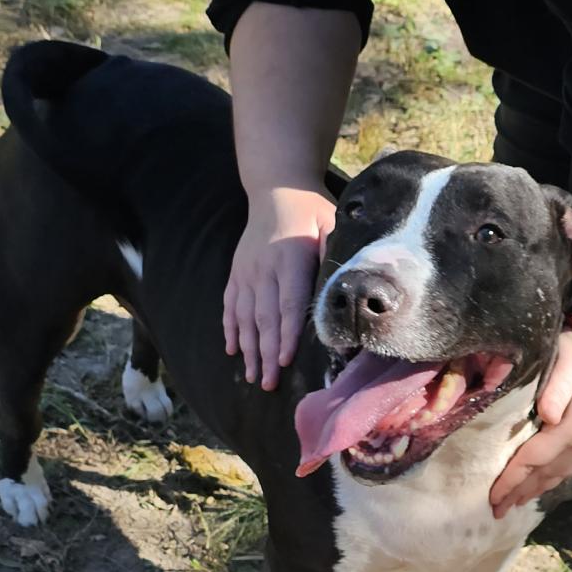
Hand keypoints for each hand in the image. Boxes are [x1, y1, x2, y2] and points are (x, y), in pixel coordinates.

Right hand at [224, 186, 334, 389]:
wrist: (276, 189)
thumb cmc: (310, 211)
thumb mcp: (330, 224)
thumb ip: (333, 254)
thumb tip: (342, 289)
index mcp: (290, 260)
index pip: (288, 303)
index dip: (285, 333)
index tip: (284, 360)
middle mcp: (264, 269)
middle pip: (264, 318)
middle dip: (265, 353)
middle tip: (268, 383)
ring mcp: (246, 272)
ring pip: (244, 317)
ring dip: (248, 349)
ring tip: (252, 377)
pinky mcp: (236, 273)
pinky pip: (230, 305)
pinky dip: (230, 329)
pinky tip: (232, 351)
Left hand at [490, 330, 571, 517]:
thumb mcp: (568, 361)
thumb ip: (557, 388)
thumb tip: (548, 415)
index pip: (536, 458)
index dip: (513, 478)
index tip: (493, 495)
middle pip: (545, 474)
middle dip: (519, 493)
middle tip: (495, 511)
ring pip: (557, 475)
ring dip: (533, 492)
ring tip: (512, 505)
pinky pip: (566, 469)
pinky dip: (548, 482)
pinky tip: (536, 488)